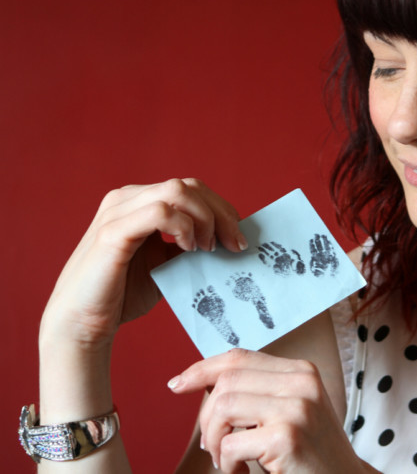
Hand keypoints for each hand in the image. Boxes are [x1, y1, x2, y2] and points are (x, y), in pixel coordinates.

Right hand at [41, 178, 247, 347]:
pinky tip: (188, 248)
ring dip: (205, 218)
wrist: (83, 323)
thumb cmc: (123, 293)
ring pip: (177, 191)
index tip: (240, 238)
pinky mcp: (112, 232)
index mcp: (139, 202)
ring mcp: (117, 211)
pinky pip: (159, 213)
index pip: (191, 189)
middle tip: (235, 244)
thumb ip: (188, 244)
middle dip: (221, 213)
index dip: (221, 209)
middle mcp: (127, 198)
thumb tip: (228, 238)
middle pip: (189, 186)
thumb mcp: (166, 262)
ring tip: (209, 247)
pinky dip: (183, 227)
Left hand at [169, 348, 366, 473]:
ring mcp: (296, 408)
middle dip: (207, 417)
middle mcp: (301, 382)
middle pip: (226, 382)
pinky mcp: (287, 437)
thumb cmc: (310, 451)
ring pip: (223, 407)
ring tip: (228, 460)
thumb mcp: (291, 409)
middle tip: (215, 445)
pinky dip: (226, 463)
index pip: (239, 358)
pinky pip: (230, 444)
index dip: (202, 369)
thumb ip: (260, 391)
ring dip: (214, 441)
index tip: (177, 384)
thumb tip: (204, 382)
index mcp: (301, 370)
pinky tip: (242, 471)